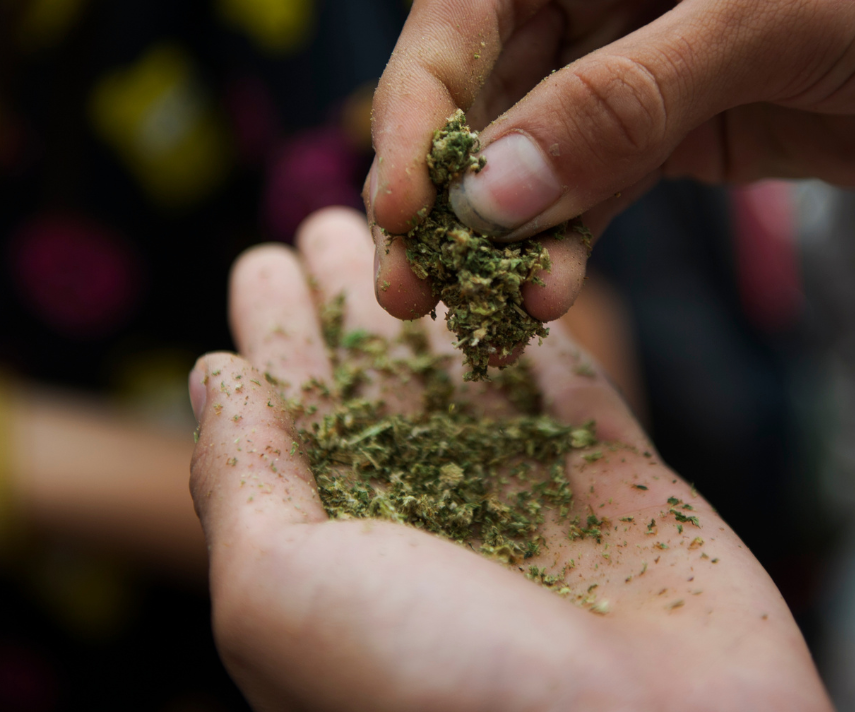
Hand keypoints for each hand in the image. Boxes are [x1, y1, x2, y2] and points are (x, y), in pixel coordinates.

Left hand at [188, 208, 830, 711]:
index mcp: (342, 549)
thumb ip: (243, 483)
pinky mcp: (619, 475)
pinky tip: (508, 270)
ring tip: (413, 216)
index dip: (273, 334)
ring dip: (438, 292)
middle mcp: (434, 516)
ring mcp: (530, 492)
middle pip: (379, 379)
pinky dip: (538, 323)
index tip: (259, 257)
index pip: (292, 418)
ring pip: (470, 367)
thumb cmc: (440, 690)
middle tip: (334, 212)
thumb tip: (214, 381)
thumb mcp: (283, 596)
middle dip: (350, 295)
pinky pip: (569, 378)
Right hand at [368, 0, 854, 321]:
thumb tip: (489, 197)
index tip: (402, 202)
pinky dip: (567, 238)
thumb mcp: (773, 15)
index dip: (421, 95)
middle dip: (447, 179)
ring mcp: (634, 39)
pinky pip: (595, 180)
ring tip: (468, 308)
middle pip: (487, 70)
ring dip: (503, 224)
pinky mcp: (670, 114)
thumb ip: (623, 105)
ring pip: (533, 138)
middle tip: (409, 281)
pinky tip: (545, 292)